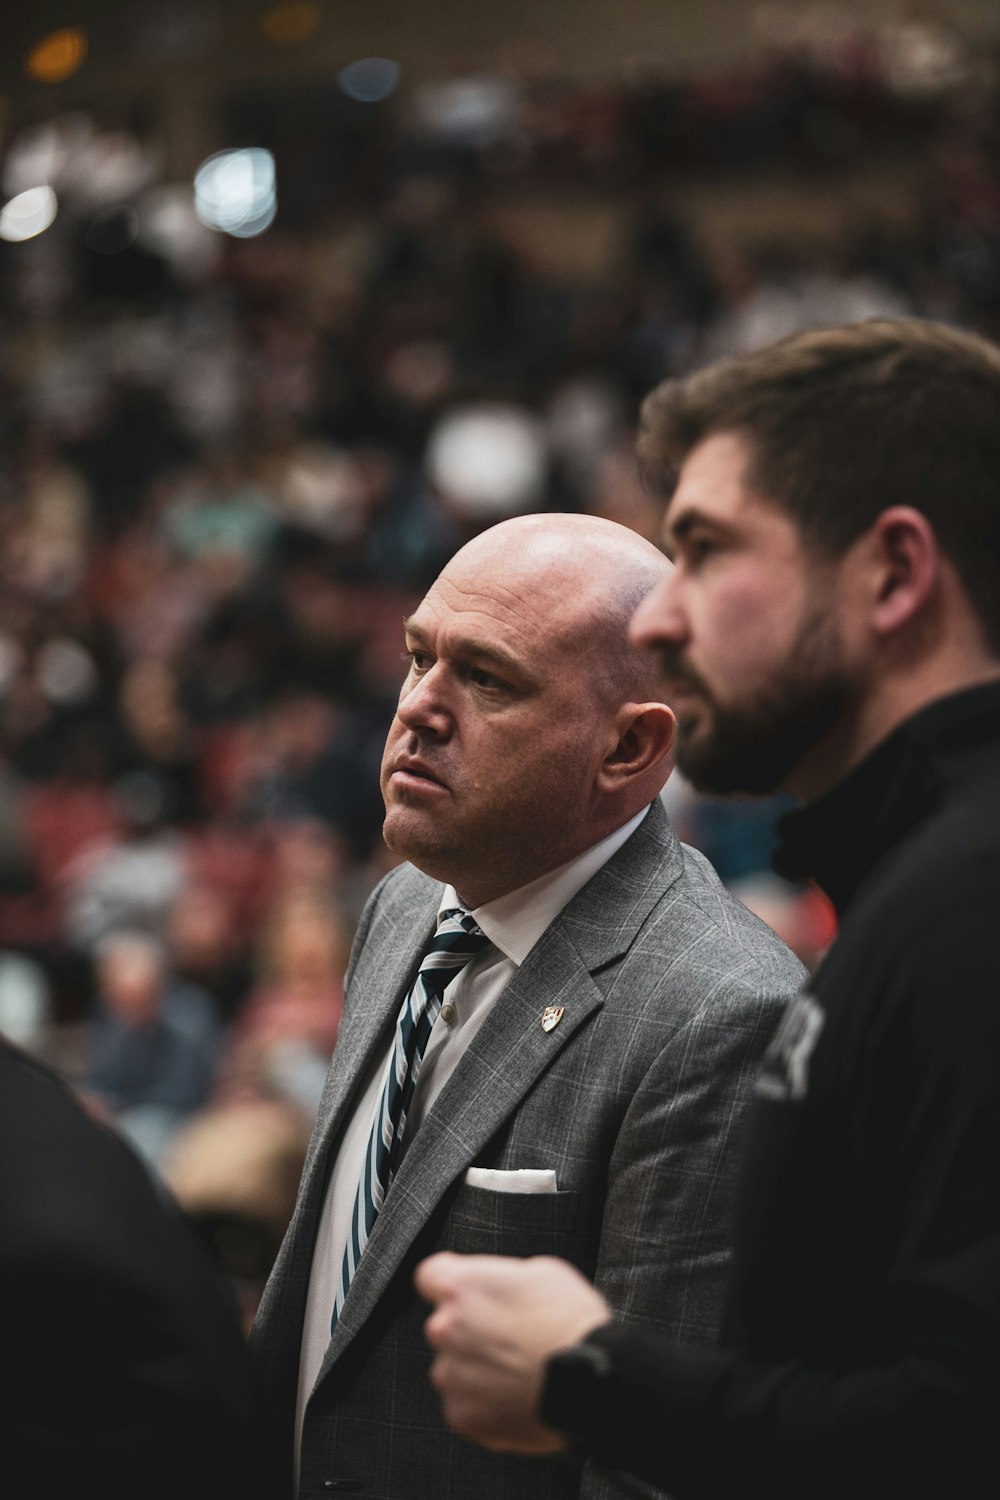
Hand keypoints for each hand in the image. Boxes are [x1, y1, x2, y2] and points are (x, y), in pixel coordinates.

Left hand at [415, 1252, 610, 1452]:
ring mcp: (452, 1376)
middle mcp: (446, 1329)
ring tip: (517, 1371)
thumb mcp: (542, 1271)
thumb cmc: (571, 1323)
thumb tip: (499, 1288)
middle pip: (445, 1325)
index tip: (466, 1292)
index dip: (450, 1282)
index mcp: (463, 1288)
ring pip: (454, 1367)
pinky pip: (466, 1403)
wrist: (591, 1380)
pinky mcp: (463, 1415)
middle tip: (509, 1336)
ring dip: (476, 1368)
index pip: (429, 1275)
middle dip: (470, 1329)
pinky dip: (485, 1402)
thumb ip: (502, 1278)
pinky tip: (516, 1394)